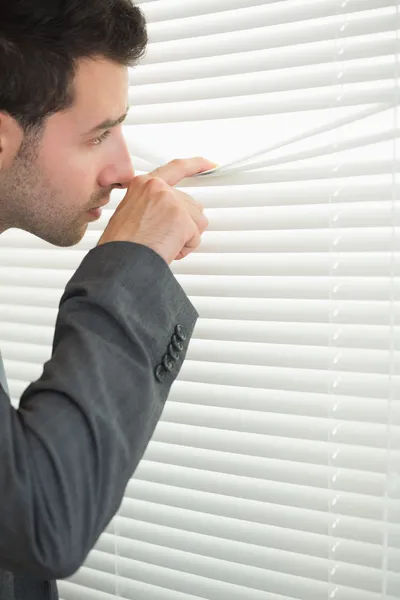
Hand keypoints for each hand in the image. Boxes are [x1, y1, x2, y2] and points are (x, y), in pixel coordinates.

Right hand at [97, 157, 214, 263]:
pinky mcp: (182, 219)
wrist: (119, 262)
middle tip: (162, 239)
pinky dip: (184, 249)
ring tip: (161, 245)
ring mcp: (171, 201)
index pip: (176, 168)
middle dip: (185, 226)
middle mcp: (158, 188)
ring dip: (184, 239)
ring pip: (197, 222)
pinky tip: (166, 250)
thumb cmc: (121, 246)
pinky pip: (195, 238)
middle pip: (191, 206)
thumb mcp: (131, 213)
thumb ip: (153, 206)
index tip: (210, 164)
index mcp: (143, 184)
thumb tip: (172, 217)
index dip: (196, 165)